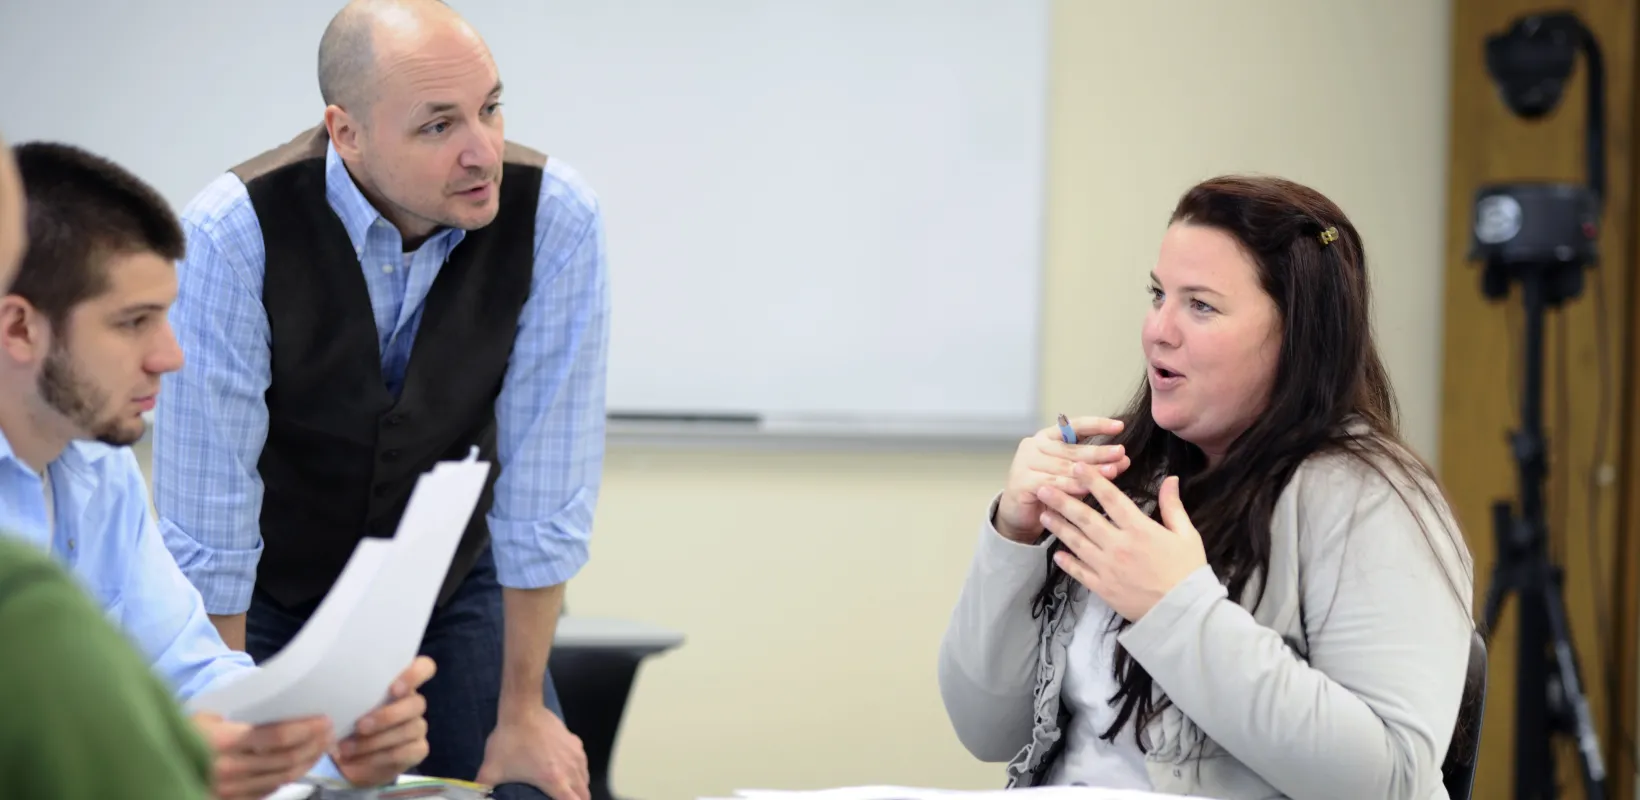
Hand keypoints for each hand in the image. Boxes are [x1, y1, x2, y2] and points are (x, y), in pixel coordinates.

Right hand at [192, 711, 331, 799]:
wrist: (155, 759)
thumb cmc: (184, 730)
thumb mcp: (208, 714)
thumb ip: (242, 714)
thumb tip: (282, 705)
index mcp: (223, 742)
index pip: (276, 738)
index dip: (305, 729)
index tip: (323, 720)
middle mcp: (229, 770)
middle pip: (285, 760)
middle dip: (313, 745)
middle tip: (329, 731)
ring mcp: (230, 790)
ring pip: (282, 778)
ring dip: (307, 762)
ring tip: (322, 746)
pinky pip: (268, 791)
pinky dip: (288, 777)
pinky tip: (299, 764)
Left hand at [335, 656, 436, 786]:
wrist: (351, 758)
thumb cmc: (348, 722)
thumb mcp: (344, 707)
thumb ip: (345, 699)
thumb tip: (332, 706)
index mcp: (400, 683)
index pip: (424, 667)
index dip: (415, 674)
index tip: (394, 688)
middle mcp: (413, 703)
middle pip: (417, 703)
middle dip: (387, 716)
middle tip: (360, 726)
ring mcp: (418, 727)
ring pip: (409, 729)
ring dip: (376, 740)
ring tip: (346, 748)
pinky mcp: (418, 750)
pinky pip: (405, 752)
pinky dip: (378, 756)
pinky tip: (357, 759)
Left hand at [476, 705, 588, 799]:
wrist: (522, 708)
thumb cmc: (509, 740)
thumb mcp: (492, 768)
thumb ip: (481, 787)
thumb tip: (473, 795)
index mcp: (554, 780)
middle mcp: (571, 769)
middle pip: (584, 794)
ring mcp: (575, 755)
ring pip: (584, 779)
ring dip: (579, 788)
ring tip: (567, 791)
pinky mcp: (575, 742)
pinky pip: (582, 763)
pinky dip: (578, 771)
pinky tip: (567, 769)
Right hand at [994, 415, 1129, 542]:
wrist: (1019, 514)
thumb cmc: (1050, 490)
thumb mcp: (1072, 474)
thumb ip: (1093, 466)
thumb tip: (1123, 460)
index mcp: (1046, 437)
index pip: (1073, 426)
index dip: (1097, 425)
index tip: (1119, 426)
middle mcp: (1034, 446)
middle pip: (1072, 448)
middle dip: (1099, 451)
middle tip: (1121, 453)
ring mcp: (1025, 462)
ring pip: (1064, 467)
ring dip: (1090, 470)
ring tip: (1112, 471)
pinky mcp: (1022, 481)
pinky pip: (1053, 484)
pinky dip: (1072, 486)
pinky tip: (1089, 488)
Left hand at [1036, 469, 1206, 620]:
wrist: (1184, 613)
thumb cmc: (1188, 571)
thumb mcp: (1186, 535)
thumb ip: (1173, 506)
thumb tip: (1171, 479)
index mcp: (1140, 529)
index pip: (1111, 499)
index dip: (1092, 481)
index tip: (1077, 467)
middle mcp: (1119, 545)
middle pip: (1085, 518)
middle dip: (1063, 501)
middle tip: (1043, 488)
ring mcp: (1108, 568)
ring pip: (1077, 542)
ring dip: (1058, 527)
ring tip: (1043, 515)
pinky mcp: (1103, 588)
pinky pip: (1079, 572)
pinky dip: (1067, 562)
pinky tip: (1056, 553)